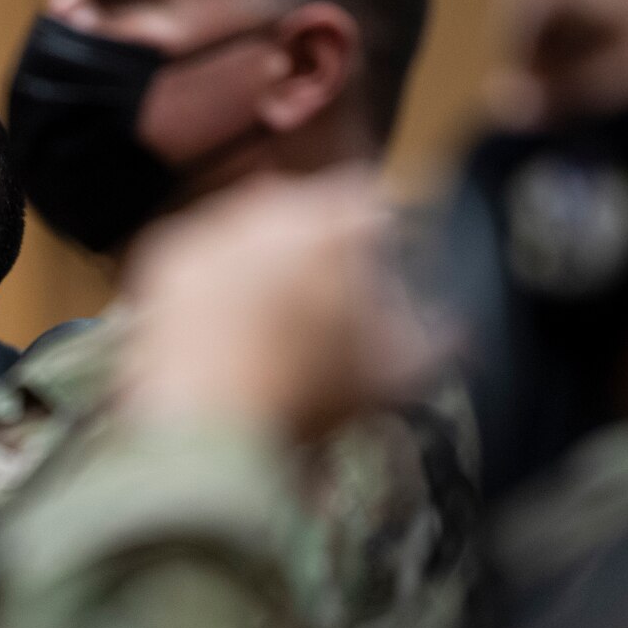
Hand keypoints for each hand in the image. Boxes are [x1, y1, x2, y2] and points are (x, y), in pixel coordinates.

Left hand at [117, 168, 454, 441]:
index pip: (373, 200)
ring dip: (268, 261)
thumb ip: (438, 338)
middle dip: (323, 247)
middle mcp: (270, 204)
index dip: (385, 232)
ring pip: (254, 230)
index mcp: (334, 218)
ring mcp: (211, 225)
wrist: (209, 427)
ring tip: (275, 321)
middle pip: (310, 211)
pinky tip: (227, 325)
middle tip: (328, 303)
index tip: (387, 264)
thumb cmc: (310, 396)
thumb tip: (462, 326)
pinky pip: (204, 255)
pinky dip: (217, 281)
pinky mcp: (165, 257)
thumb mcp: (394, 373)